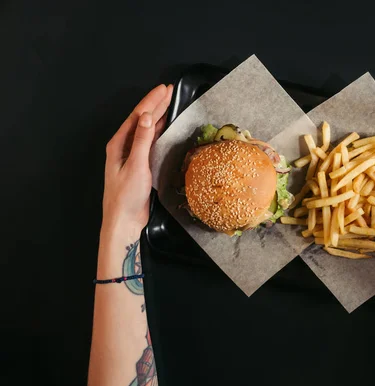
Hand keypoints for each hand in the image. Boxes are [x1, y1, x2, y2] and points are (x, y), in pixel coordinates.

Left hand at [102, 84, 172, 236]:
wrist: (124, 220)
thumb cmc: (126, 196)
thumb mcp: (136, 166)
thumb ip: (142, 140)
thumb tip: (147, 117)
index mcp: (118, 144)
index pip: (137, 116)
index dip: (151, 101)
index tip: (164, 89)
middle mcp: (123, 146)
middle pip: (141, 120)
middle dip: (155, 104)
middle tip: (169, 90)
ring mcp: (131, 155)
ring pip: (146, 129)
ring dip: (157, 115)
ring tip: (169, 102)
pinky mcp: (139, 164)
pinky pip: (149, 141)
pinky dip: (158, 130)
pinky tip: (164, 126)